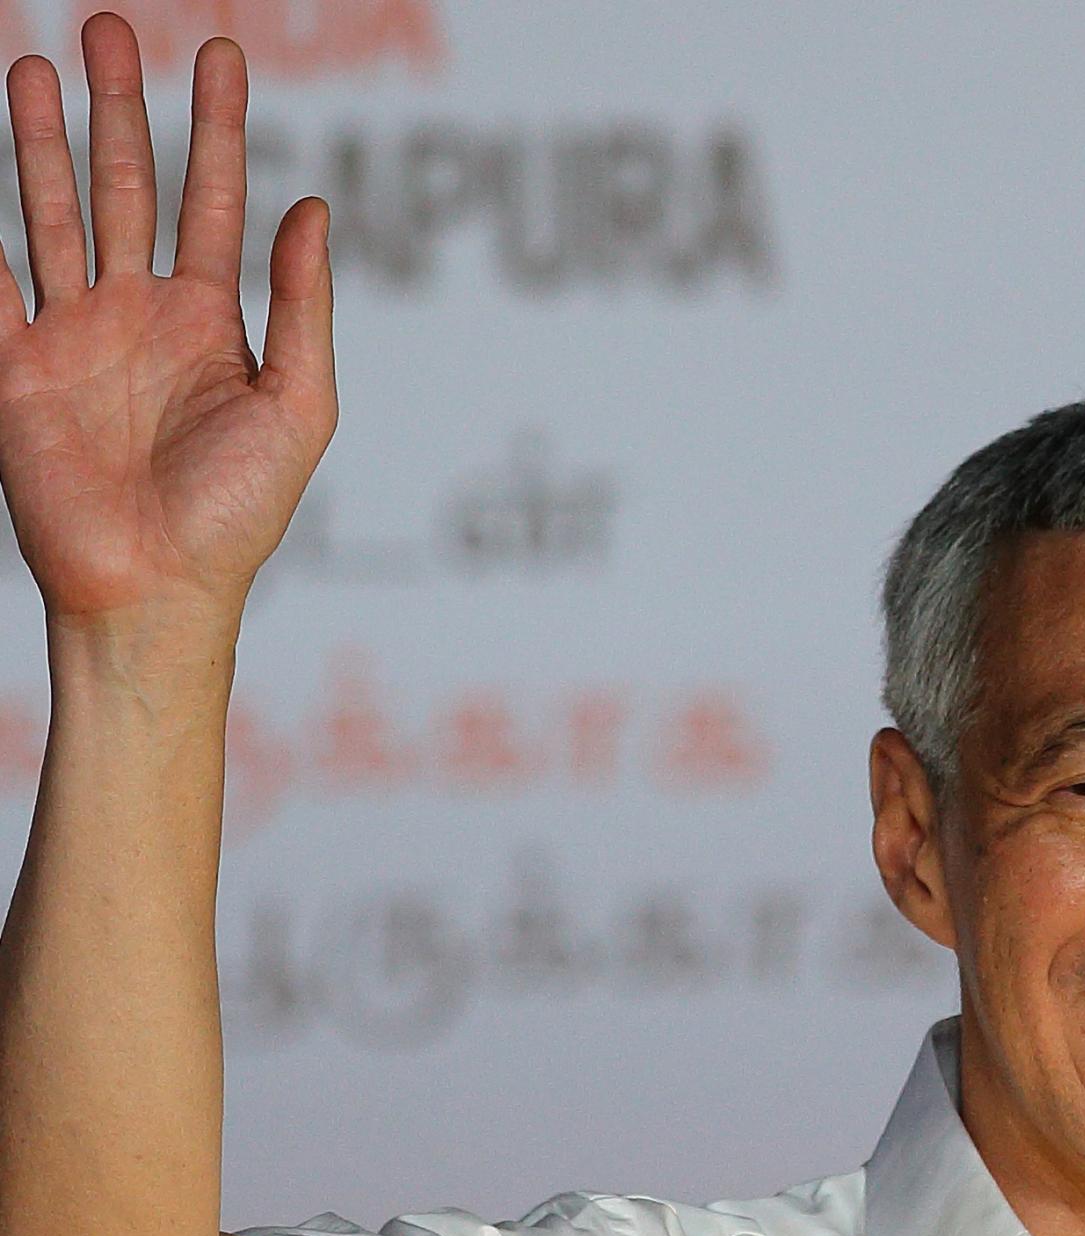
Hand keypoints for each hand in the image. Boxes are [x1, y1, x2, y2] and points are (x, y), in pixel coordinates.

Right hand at [0, 14, 334, 636]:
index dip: (215, 126)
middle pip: (125, 184)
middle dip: (118, 106)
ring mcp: (71, 334)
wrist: (156, 590)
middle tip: (106, 25)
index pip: (213, 199)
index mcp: (208, 320)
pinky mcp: (13, 366)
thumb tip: (314, 209)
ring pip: (53, 211)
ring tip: (31, 61)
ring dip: (43, 139)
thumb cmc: (237, 516)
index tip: (217, 52)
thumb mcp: (298, 408)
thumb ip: (304, 308)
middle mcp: (138, 314)